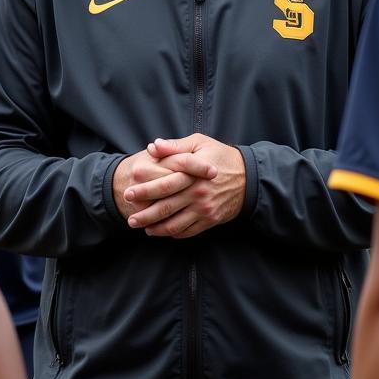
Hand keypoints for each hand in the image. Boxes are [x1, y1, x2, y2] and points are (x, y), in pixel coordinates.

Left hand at [125, 134, 244, 238]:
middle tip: (130, 219)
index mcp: (193, 174)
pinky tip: (162, 232)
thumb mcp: (200, 144)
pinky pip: (188, 232)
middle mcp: (198, 193)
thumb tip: (153, 146)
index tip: (128, 194)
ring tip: (143, 228)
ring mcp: (204, 209)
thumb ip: (175, 146)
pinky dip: (173, 234)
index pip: (164, 183)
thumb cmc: (222, 157)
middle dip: (145, 215)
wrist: (250, 178)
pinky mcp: (210, 220)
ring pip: (175, 224)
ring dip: (156, 229)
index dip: (144, 190)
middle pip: (166, 208)